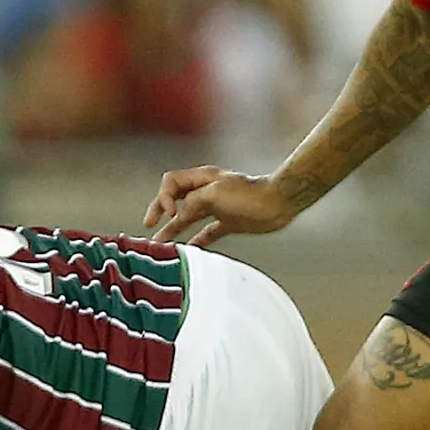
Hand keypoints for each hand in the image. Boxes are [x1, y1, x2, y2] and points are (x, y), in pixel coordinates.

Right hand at [143, 167, 302, 244]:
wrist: (280, 203)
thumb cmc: (249, 195)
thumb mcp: (214, 195)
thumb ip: (192, 203)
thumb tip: (178, 215)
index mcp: (203, 178)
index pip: (171, 182)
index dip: (164, 197)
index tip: (171, 214)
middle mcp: (207, 191)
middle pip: (176, 198)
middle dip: (160, 211)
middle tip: (149, 225)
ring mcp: (218, 206)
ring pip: (189, 217)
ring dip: (174, 229)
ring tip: (160, 244)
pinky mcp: (229, 222)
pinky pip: (207, 232)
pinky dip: (196, 240)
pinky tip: (189, 250)